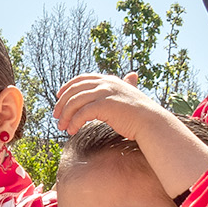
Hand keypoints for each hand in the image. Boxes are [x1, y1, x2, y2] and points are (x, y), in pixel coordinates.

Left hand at [52, 72, 169, 138]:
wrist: (151, 122)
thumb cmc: (141, 113)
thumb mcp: (130, 95)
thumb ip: (125, 86)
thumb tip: (132, 75)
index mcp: (109, 80)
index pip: (82, 79)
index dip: (68, 87)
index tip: (59, 97)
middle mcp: (106, 83)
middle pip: (74, 90)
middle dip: (62, 103)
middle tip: (56, 116)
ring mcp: (105, 93)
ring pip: (75, 102)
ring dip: (65, 115)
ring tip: (62, 127)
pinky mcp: (104, 105)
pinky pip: (81, 113)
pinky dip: (73, 122)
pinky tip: (72, 131)